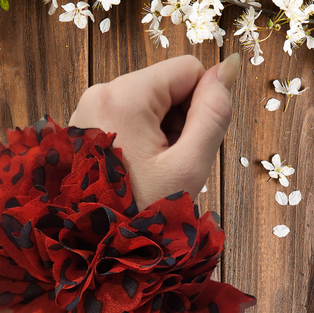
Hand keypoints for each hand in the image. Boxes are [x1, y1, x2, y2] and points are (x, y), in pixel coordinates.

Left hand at [69, 54, 240, 211]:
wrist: (93, 246)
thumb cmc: (140, 212)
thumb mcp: (188, 166)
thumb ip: (213, 113)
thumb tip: (229, 66)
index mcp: (124, 96)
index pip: (189, 70)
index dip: (202, 105)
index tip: (187, 145)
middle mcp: (100, 92)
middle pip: (166, 86)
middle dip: (179, 121)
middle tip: (169, 164)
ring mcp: (88, 109)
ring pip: (149, 103)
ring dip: (161, 133)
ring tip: (151, 170)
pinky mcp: (84, 125)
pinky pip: (128, 117)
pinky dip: (141, 138)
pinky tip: (136, 168)